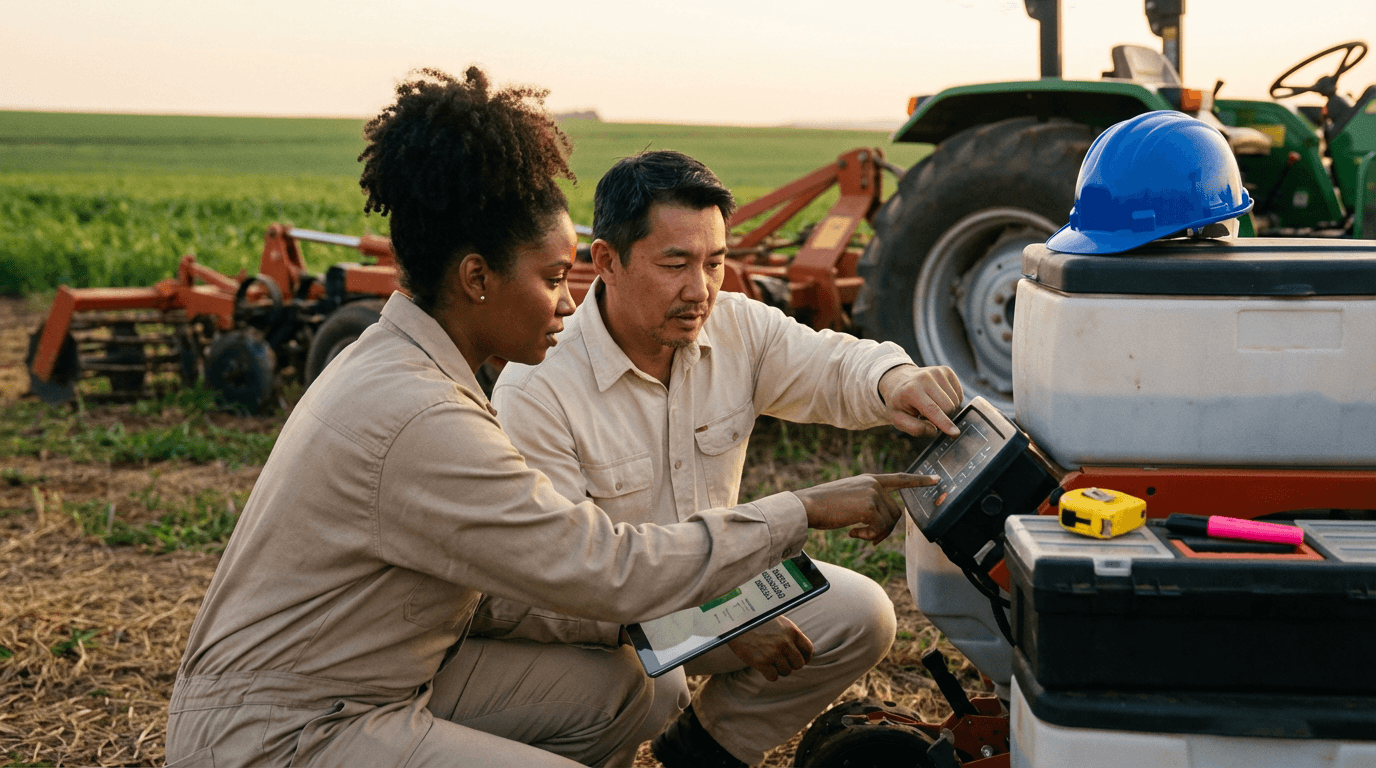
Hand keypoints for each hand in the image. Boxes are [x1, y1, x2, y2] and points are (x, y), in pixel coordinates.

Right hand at [726, 617, 812, 681]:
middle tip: (781, 661)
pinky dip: (769, 675)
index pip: (808, 649)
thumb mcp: (778, 622)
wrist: (735, 621)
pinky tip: (763, 667)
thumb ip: (789, 635)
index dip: (805, 657)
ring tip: (769, 661)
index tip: (799, 659)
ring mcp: (774, 653)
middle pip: (799, 664)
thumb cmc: (756, 621)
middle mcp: (785, 642)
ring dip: (779, 670)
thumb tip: (797, 651)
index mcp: (792, 631)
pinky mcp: (762, 662)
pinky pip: (773, 677)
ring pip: (786, 672)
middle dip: (791, 664)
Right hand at [793, 473, 937, 542]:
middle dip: (884, 529)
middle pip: (896, 512)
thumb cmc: (824, 505)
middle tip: (868, 537)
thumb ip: (867, 502)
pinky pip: (879, 529)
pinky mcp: (870, 507)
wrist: (808, 505)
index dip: (919, 481)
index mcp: (870, 479)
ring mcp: (873, 494)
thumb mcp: (849, 497)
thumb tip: (881, 523)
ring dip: (875, 534)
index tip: (936, 479)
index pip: (900, 479)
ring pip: (889, 523)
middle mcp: (874, 484)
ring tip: (856, 533)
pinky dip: (868, 537)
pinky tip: (852, 533)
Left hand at [879, 364, 962, 437]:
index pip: (932, 409)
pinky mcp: (946, 371)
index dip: (944, 423)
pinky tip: (939, 398)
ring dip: (947, 408)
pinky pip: (959, 394)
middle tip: (928, 414)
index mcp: (911, 390)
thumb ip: (915, 428)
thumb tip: (934, 431)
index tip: (955, 433)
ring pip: (955, 401)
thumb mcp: (897, 419)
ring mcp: (938, 372)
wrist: (898, 379)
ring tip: (932, 405)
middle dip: (943, 417)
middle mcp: (925, 378)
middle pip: (948, 407)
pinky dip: (952, 400)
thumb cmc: (899, 402)